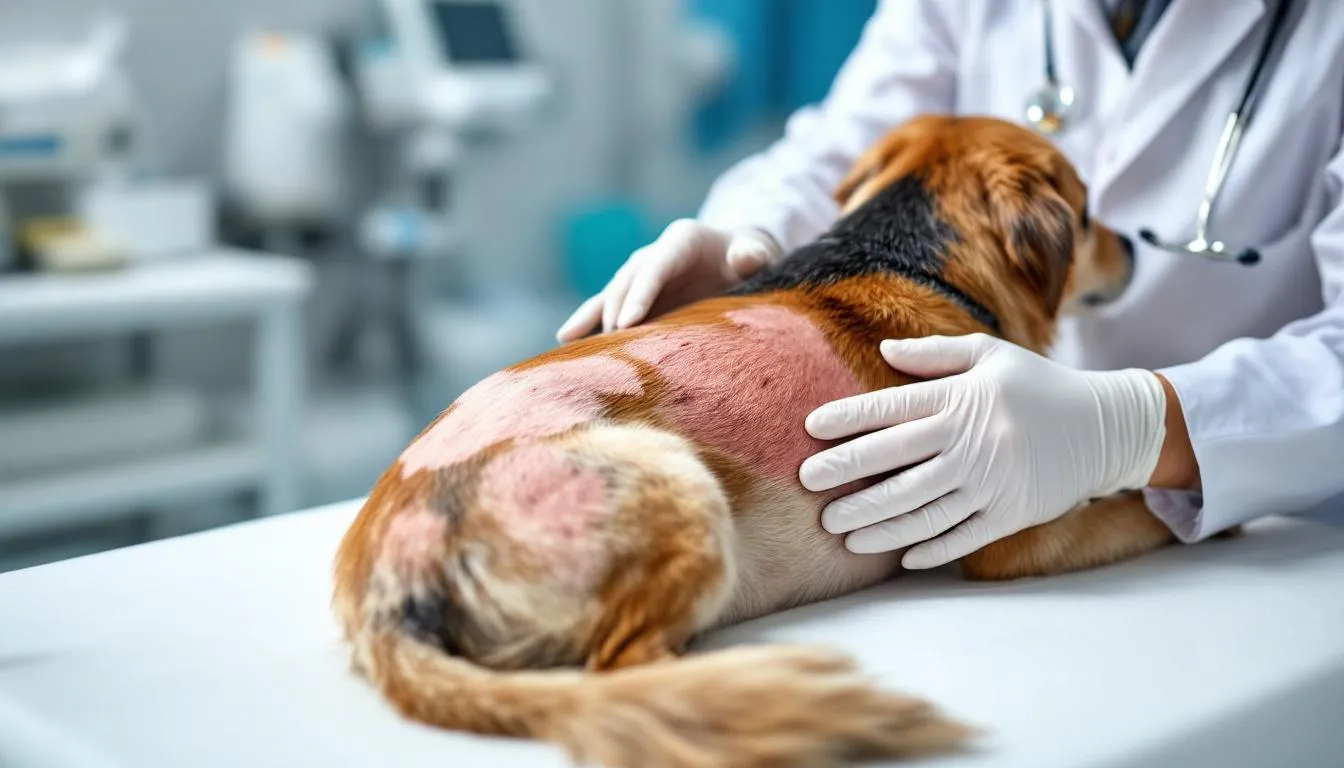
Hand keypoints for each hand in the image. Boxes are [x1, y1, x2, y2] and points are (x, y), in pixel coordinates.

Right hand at [557, 220, 781, 341]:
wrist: (741, 260)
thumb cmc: (750, 258)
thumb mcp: (758, 254)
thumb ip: (754, 254)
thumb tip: (745, 258)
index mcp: (681, 240)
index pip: (656, 266)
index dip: (640, 293)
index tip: (628, 323)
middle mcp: (654, 255)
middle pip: (628, 282)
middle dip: (617, 312)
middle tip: (611, 346)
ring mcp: (642, 276)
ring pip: (611, 295)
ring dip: (592, 318)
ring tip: (568, 341)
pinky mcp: (638, 296)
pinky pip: (608, 308)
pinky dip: (588, 322)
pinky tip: (566, 339)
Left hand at [798, 334, 1167, 568]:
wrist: (1106, 427)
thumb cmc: (1039, 387)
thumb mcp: (992, 356)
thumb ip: (935, 355)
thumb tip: (882, 352)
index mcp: (962, 399)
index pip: (892, 408)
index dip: (848, 418)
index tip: (811, 429)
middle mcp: (971, 441)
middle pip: (896, 460)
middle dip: (847, 473)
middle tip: (807, 484)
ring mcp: (991, 481)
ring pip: (921, 507)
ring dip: (876, 522)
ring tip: (839, 531)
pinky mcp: (1010, 513)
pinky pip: (961, 536)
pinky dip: (929, 549)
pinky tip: (897, 558)